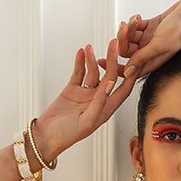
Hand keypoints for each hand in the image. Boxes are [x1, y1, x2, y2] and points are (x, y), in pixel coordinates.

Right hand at [34, 39, 135, 157]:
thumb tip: (110, 85)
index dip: (129, 77)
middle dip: (111, 60)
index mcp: (105, 110)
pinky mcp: (72, 89)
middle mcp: (98, 100)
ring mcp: (85, 94)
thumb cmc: (67, 135)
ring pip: (93, 72)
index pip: (122, 91)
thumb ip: (99, 103)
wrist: (45, 136)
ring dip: (92, 59)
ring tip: (90, 48)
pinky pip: (79, 72)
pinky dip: (80, 62)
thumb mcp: (86, 122)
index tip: (134, 61)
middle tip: (113, 44)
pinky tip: (81, 52)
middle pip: (109, 77)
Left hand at [116, 0, 180, 79]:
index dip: (115, 67)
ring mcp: (148, 41)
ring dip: (129, 28)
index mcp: (150, 62)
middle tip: (123, 28)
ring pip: (130, 37)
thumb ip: (142, 58)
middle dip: (122, 39)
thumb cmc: (179, 31)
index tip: (102, 62)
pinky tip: (138, 18)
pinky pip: (136, 27)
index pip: (128, 68)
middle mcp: (148, 53)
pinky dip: (134, 22)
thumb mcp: (158, 46)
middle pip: (126, 51)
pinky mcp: (149, 28)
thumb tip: (127, 72)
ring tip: (133, 21)